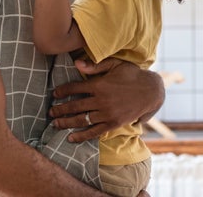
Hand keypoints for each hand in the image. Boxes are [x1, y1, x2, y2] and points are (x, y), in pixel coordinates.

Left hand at [49, 58, 164, 142]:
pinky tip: (71, 138)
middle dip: (60, 109)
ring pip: (81, 119)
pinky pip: (94, 132)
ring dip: (66, 122)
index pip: (75, 88)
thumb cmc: (133, 75)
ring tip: (55, 124)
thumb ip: (95, 65)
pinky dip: (81, 136)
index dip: (62, 91)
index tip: (54, 94)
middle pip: (74, 106)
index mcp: (100, 84)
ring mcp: (107, 113)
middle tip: (50, 112)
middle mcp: (101, 100)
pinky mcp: (113, 123)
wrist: (152, 91)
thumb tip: (76, 63)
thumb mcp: (116, 64)